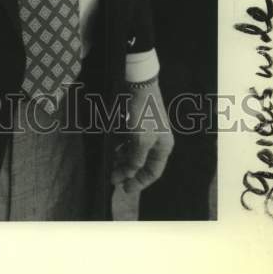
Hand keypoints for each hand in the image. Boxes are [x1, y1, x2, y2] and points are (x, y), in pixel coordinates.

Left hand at [111, 79, 173, 193]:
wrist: (139, 84)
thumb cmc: (143, 113)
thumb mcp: (140, 140)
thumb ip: (135, 159)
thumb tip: (130, 173)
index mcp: (163, 147)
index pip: (153, 172)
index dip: (139, 182)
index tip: (125, 189)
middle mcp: (157, 141)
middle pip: (142, 163)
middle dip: (128, 171)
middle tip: (112, 178)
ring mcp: (146, 132)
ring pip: (133, 152)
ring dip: (122, 160)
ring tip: (110, 166)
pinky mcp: (136, 123)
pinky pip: (128, 141)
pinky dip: (120, 148)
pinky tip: (111, 151)